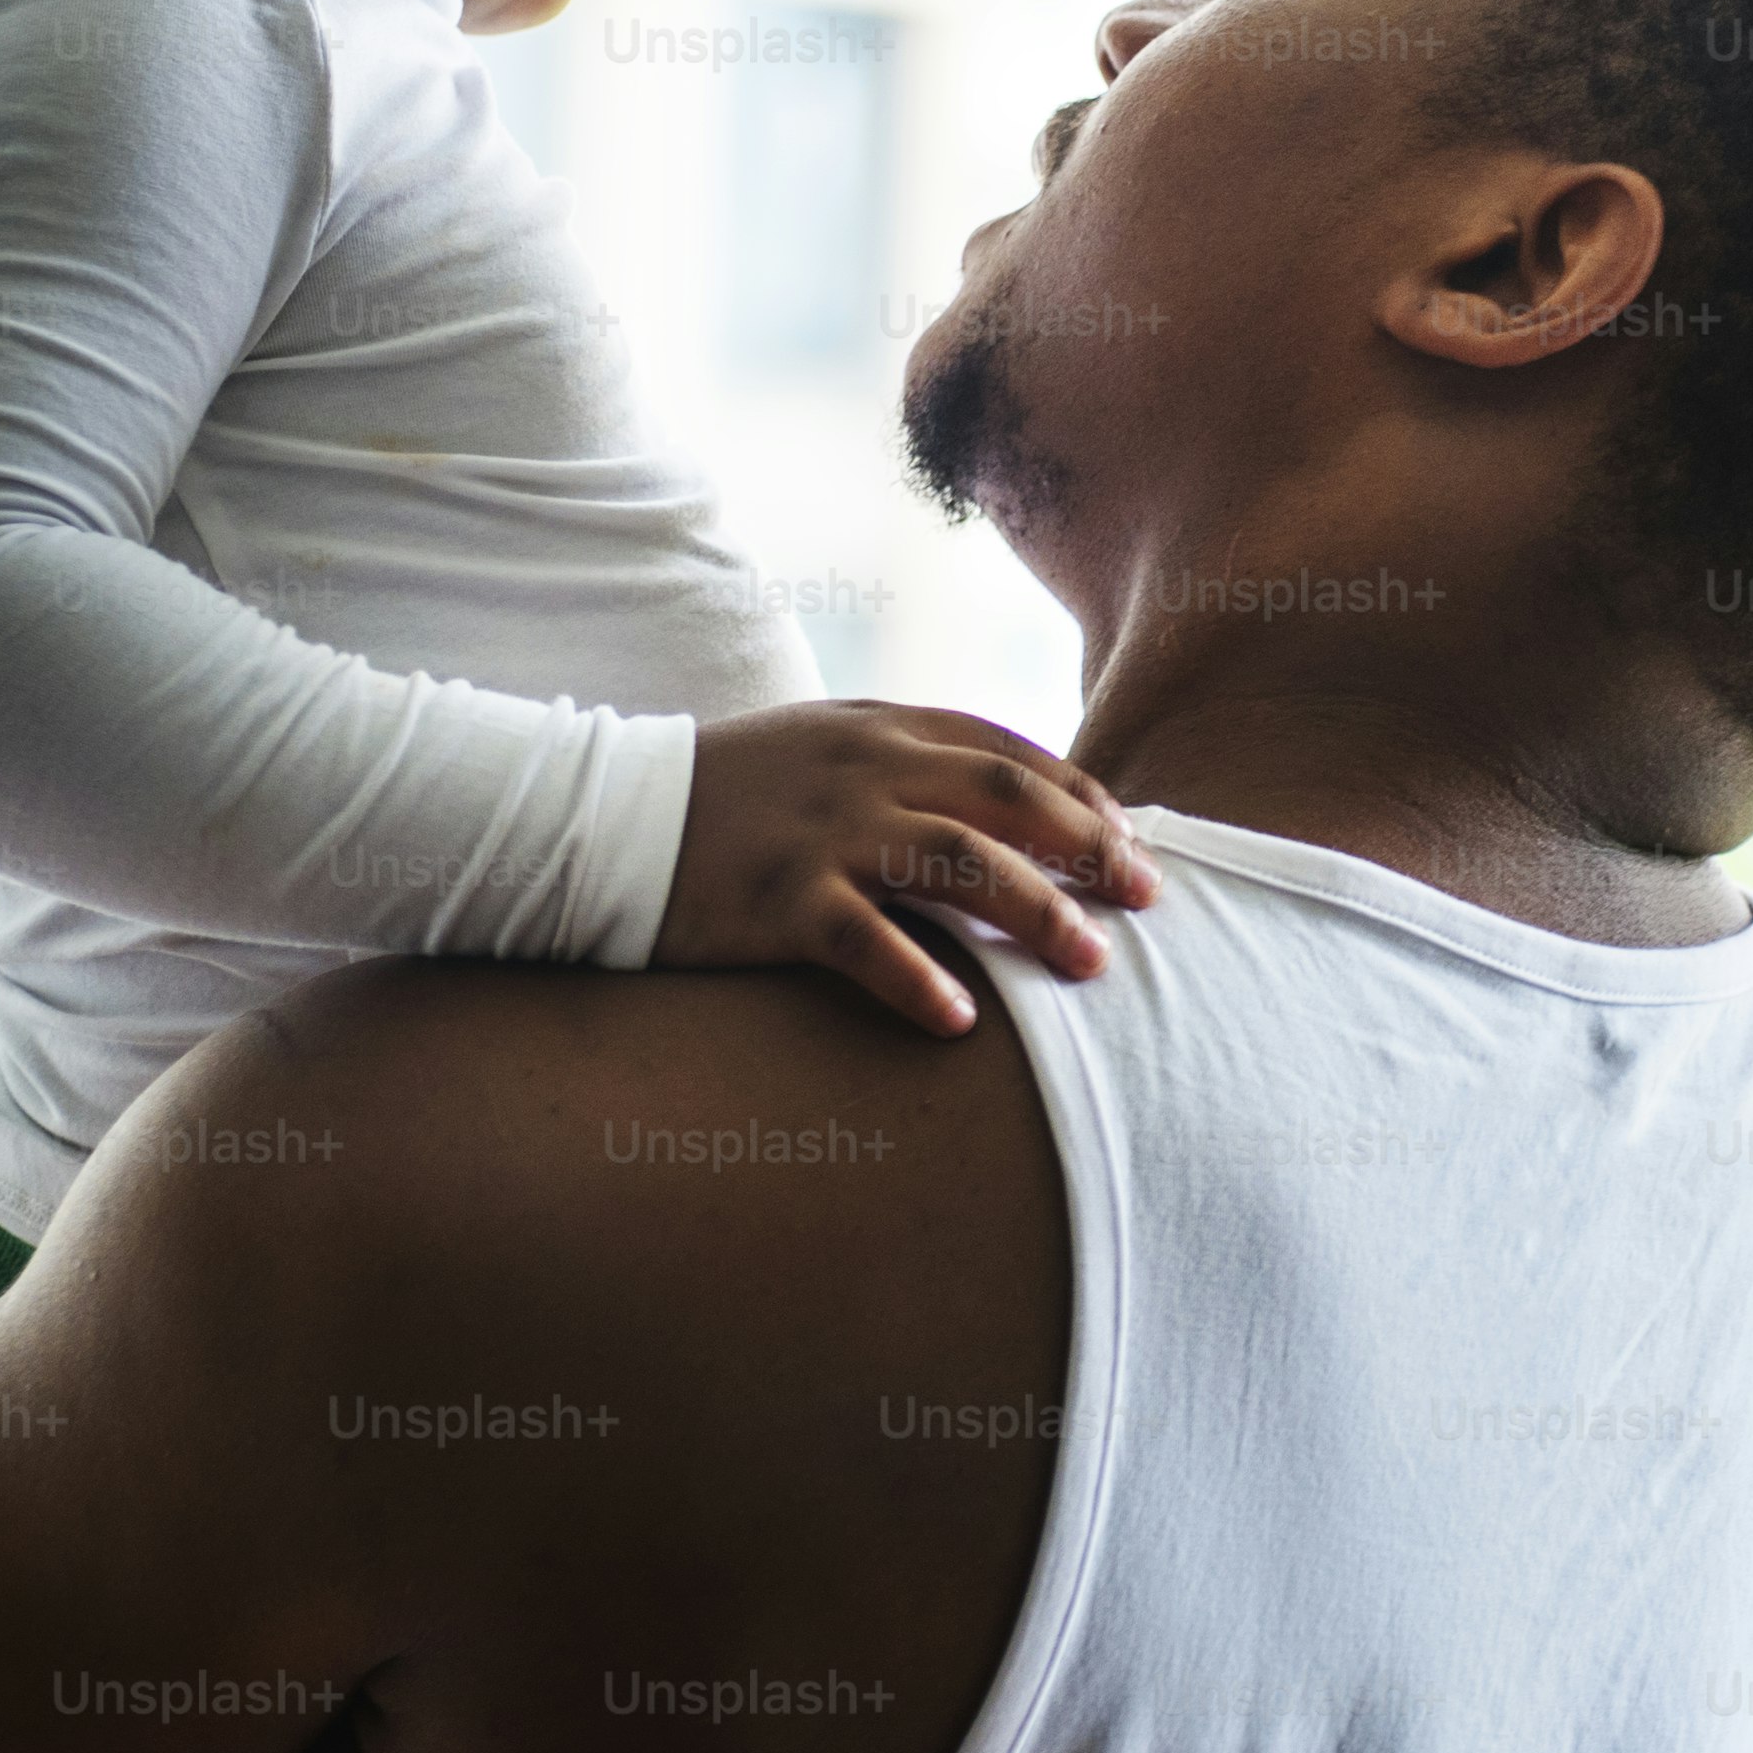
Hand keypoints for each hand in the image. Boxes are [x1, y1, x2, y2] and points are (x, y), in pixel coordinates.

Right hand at [668, 702, 1156, 1034]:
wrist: (609, 816)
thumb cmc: (732, 796)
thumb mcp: (825, 749)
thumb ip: (907, 764)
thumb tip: (1005, 813)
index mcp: (882, 729)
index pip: (1010, 750)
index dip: (1083, 799)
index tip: (1132, 847)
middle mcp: (864, 769)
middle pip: (1006, 800)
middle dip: (1088, 850)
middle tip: (1144, 902)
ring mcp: (822, 832)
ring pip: (958, 862)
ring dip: (1036, 913)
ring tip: (1088, 965)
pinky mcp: (778, 898)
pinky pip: (866, 942)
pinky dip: (920, 981)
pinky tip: (963, 1023)